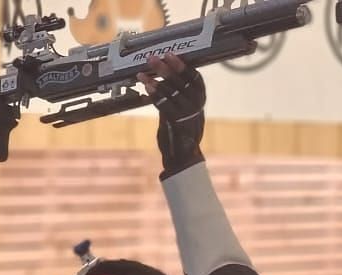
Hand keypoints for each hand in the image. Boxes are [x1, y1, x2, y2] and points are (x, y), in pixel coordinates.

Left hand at [137, 54, 205, 175]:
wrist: (182, 153)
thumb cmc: (181, 125)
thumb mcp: (184, 105)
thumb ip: (177, 89)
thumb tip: (162, 70)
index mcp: (200, 96)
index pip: (193, 76)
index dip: (181, 64)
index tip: (169, 55)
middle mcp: (196, 103)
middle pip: (180, 81)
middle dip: (164, 69)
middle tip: (152, 59)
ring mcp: (187, 113)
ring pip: (169, 92)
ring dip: (154, 81)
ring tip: (141, 74)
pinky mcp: (176, 122)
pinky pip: (163, 105)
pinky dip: (153, 95)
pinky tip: (145, 87)